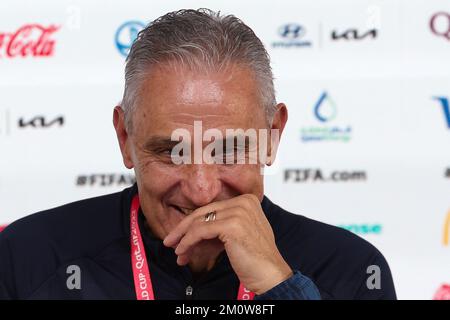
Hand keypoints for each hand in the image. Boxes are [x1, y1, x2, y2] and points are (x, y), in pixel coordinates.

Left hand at [163, 194, 292, 294]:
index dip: (194, 223)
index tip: (181, 236)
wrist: (271, 275)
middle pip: (204, 212)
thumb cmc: (255, 259)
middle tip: (171, 241)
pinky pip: (200, 231)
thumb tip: (190, 234)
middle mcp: (244, 201)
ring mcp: (239, 211)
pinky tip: (183, 252)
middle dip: (185, 229)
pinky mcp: (231, 224)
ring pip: (200, 222)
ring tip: (178, 253)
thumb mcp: (235, 237)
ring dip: (184, 239)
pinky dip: (188, 242)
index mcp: (248, 200)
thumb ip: (217, 230)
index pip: (213, 209)